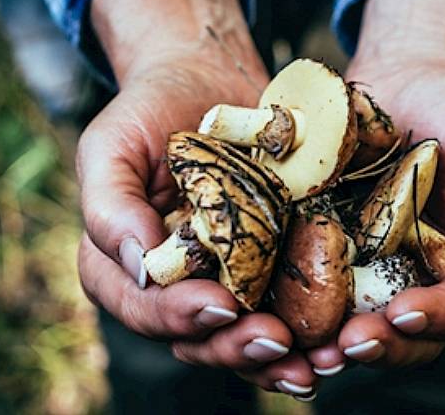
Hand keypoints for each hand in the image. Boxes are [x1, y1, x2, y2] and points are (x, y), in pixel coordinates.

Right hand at [75, 0, 317, 396]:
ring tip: (314, 363)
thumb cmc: (148, 111)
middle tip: (278, 343)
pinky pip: (283, 310)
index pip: (143, 307)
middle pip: (196, 338)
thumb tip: (139, 264)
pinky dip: (306, 334)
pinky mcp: (265, 269)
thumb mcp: (111, 145)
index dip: (179, 316)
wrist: (207, 81)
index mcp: (121, 268)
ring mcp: (221, 282)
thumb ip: (109, 204)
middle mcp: (170, 287)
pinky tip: (335, 342)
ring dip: (277, 360)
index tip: (221, 306)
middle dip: (236, 347)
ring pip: (242, 337)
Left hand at [308, 0, 444, 370]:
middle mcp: (427, 280)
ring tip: (313, 352)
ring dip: (340, 347)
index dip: (443, 317)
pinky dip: (303, 316)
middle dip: (385, 346)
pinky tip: (278, 320)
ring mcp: (379, 273)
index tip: (406, 313)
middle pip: (415, 336)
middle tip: (350, 344)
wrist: (403, 78)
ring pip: (365, 328)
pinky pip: (319, 296)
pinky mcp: (333, 257)